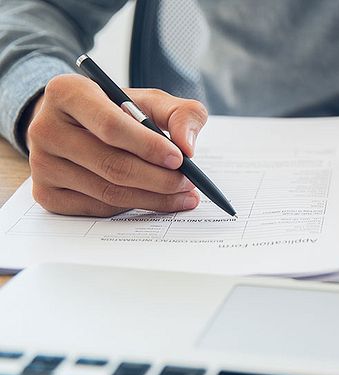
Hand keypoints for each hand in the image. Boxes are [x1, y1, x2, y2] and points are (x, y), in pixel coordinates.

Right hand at [26, 74, 207, 215]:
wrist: (77, 126)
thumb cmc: (118, 111)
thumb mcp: (151, 101)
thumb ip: (181, 114)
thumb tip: (188, 146)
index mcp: (67, 93)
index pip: (111, 126)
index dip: (149, 146)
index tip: (180, 159)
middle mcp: (44, 128)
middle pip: (112, 165)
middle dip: (159, 179)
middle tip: (189, 183)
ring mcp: (41, 165)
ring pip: (108, 192)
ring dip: (153, 198)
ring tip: (182, 194)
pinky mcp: (46, 194)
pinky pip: (98, 208)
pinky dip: (132, 207)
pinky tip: (153, 199)